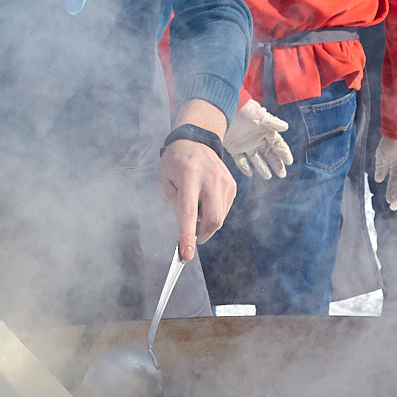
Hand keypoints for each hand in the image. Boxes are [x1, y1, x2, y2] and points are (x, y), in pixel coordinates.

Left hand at [158, 140, 234, 260]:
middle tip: (192, 238)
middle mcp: (210, 177)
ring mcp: (224, 181)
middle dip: (202, 235)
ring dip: (206, 224)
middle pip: (213, 219)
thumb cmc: (174, 163)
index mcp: (188, 175)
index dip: (187, 235)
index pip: (189, 211)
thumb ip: (173, 204)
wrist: (195, 141)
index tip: (187, 254)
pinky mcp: (232, 185)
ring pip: (220, 217)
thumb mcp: (164, 180)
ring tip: (195, 211)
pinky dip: (213, 214)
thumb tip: (187, 228)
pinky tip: (204, 202)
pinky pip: (224, 209)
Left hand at [224, 99, 292, 177]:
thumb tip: (286, 127)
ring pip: (256, 158)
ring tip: (269, 177)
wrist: (223, 108)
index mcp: (264, 129)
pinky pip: (240, 159)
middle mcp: (256, 137)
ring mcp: (244, 143)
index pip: (277, 143)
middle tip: (282, 174)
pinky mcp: (233, 147)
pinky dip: (244, 166)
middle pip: (268, 152)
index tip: (289, 162)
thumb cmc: (243, 109)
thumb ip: (273, 122)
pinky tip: (249, 173)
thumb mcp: (260, 115)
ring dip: (262, 167)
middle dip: (276, 163)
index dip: (283, 152)